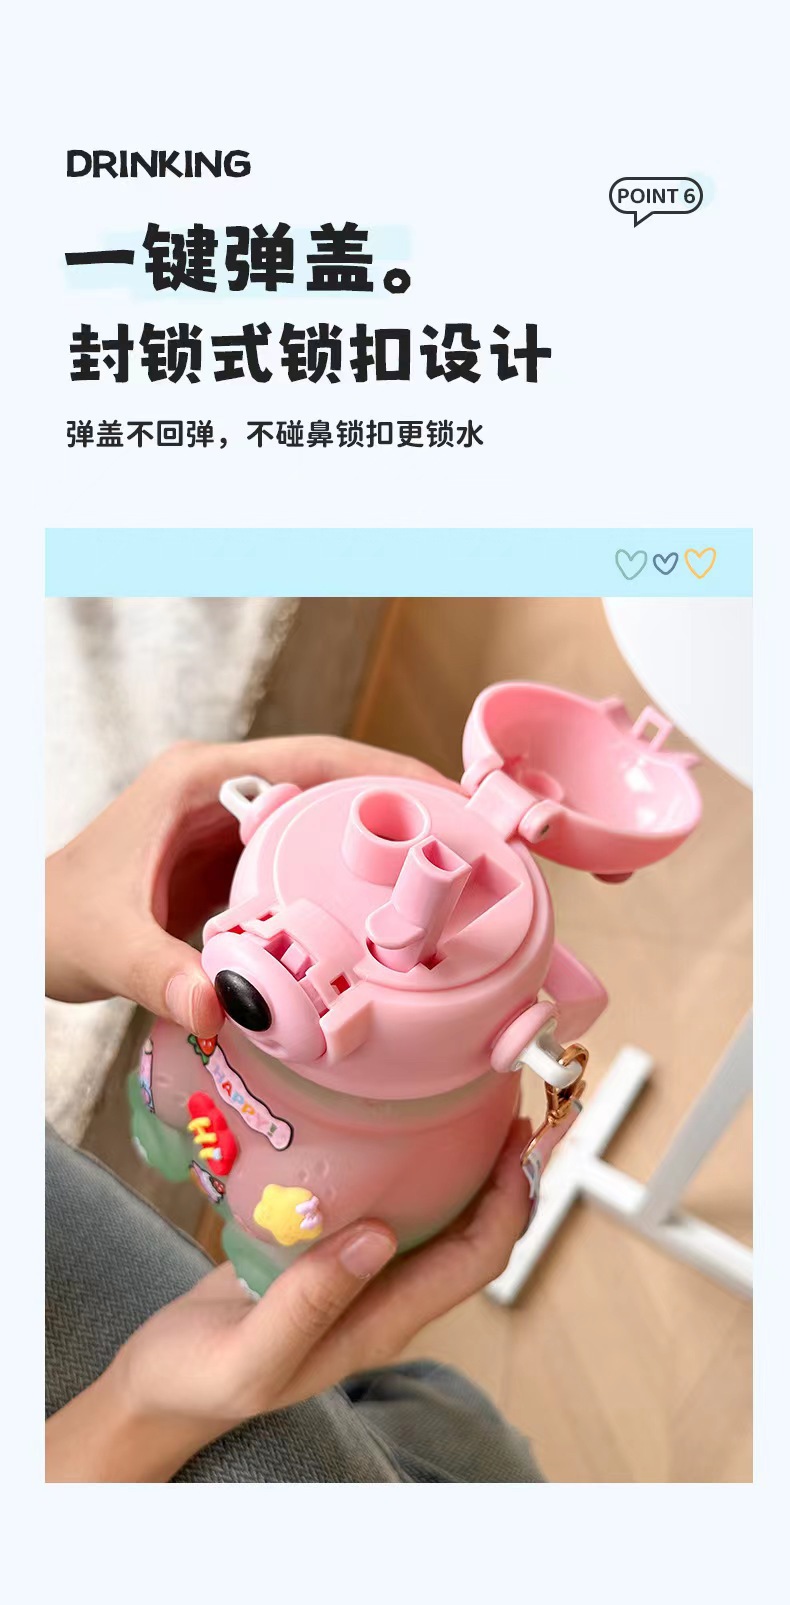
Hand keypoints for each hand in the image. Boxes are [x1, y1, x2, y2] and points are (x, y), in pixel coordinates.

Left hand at [45, 735, 448, 1036]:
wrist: (25, 933)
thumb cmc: (51, 920)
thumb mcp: (105, 944)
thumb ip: (162, 974)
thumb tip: (223, 1009)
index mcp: (198, 780)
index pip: (310, 758)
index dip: (381, 773)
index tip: (443, 798)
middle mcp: (220, 791)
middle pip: (331, 784)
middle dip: (398, 808)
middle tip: (466, 844)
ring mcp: (229, 827)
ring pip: (322, 824)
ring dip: (377, 847)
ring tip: (444, 877)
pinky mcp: (233, 866)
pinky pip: (304, 864)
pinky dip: (345, 882)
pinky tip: (383, 916)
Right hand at [49, 1113, 556, 1480]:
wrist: (158, 1388)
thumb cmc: (198, 1379)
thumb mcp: (249, 1355)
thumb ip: (309, 1303)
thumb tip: (377, 1237)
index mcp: (380, 1325)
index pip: (473, 1263)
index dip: (506, 1205)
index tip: (512, 1142)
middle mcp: (384, 1298)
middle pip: (472, 1237)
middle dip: (503, 1176)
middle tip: (508, 1102)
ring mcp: (359, 1276)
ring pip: (437, 1219)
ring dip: (466, 1167)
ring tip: (471, 1102)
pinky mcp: (329, 1254)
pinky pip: (389, 1206)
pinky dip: (411, 1167)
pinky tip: (397, 1124)